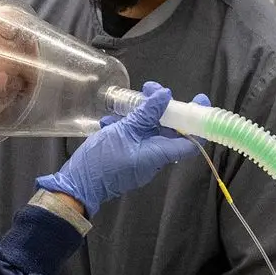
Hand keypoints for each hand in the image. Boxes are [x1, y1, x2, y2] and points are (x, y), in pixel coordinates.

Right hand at [35, 84, 206, 214]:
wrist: (77, 185)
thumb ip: (146, 113)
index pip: (191, 142)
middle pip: (169, 131)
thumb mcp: (124, 131)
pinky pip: (134, 139)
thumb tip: (166, 96)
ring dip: (139, 115)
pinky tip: (110, 120)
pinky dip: (125, 127)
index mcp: (159, 154)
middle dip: (161, 108)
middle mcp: (154, 158)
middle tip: (149, 89)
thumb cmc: (103, 160)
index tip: (198, 102)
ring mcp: (140, 159)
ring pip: (148, 132)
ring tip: (124, 104)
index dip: (197, 122)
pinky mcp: (127, 158)